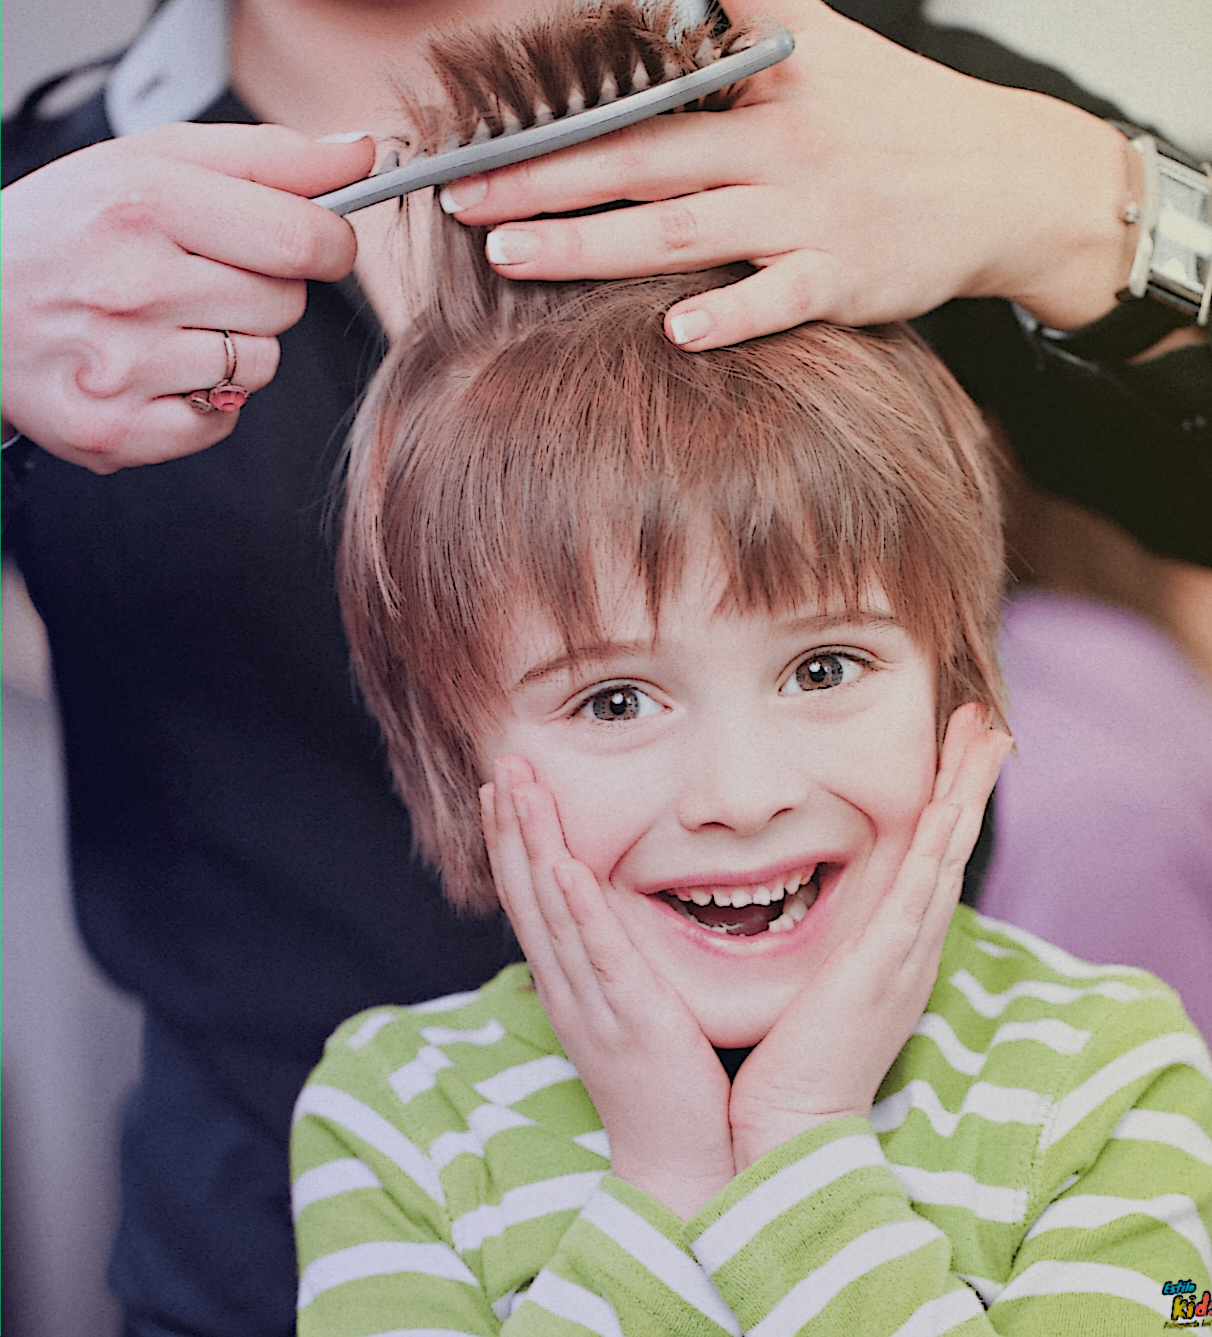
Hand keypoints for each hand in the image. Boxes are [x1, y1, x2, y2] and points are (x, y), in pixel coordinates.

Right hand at [0, 122, 373, 471]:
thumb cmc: (70, 229)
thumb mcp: (152, 162)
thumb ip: (265, 159)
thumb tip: (362, 156)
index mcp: (143, 204)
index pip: (302, 238)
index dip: (330, 243)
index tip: (320, 242)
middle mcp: (132, 287)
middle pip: (287, 304)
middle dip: (264, 289)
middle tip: (201, 278)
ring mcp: (124, 367)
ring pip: (260, 366)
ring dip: (234, 346)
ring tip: (168, 324)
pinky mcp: (117, 430)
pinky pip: (221, 423)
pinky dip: (202, 402)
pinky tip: (153, 370)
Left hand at [442, 0, 1131, 346]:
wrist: (1009, 178)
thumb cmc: (900, 117)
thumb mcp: (825, 39)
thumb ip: (742, 12)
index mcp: (765, 85)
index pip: (646, 91)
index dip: (562, 110)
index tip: (483, 129)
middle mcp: (778, 144)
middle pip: (642, 161)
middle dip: (544, 181)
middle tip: (462, 199)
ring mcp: (812, 213)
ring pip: (684, 230)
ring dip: (593, 246)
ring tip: (512, 256)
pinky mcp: (846, 277)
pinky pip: (779, 298)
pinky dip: (730, 316)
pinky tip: (676, 333)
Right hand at [482, 756, 734, 1217]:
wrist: (675, 1165)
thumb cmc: (661, 1086)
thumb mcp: (624, 1013)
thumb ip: (610, 966)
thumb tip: (605, 921)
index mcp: (565, 984)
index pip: (528, 899)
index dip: (511, 841)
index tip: (503, 787)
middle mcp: (566, 987)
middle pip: (527, 892)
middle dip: (512, 825)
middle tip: (502, 763)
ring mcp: (592, 1002)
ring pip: (551, 910)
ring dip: (533, 845)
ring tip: (519, 789)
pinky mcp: (631, 1017)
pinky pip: (597, 953)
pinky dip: (576, 908)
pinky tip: (564, 865)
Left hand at [728, 704, 1012, 1169]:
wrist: (795, 1124)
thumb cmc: (796, 1060)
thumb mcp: (822, 987)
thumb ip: (830, 946)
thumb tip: (805, 906)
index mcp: (897, 949)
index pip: (931, 860)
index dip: (949, 804)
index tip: (956, 755)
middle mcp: (912, 945)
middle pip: (952, 847)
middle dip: (970, 782)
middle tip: (988, 725)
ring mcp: (904, 954)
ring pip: (946, 856)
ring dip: (966, 793)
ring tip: (986, 739)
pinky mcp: (882, 966)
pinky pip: (918, 893)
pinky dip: (938, 846)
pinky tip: (949, 806)